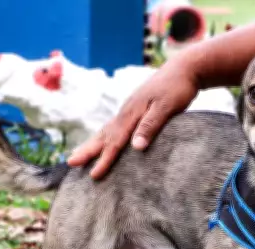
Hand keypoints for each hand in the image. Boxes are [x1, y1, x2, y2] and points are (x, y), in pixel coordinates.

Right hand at [67, 57, 199, 178]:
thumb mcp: (167, 108)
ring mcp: (130, 108)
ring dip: (94, 143)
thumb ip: (150, 126)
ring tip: (81, 153)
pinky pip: (116, 125)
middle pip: (104, 134)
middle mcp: (127, 111)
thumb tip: (135, 147)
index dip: (105, 159)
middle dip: (88, 150)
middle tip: (70, 162)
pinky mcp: (136, 108)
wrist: (184, 68)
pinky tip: (105, 139)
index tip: (94, 174)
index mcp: (132, 112)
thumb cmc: (177, 88)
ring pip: (107, 129)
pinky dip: (107, 135)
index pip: (116, 141)